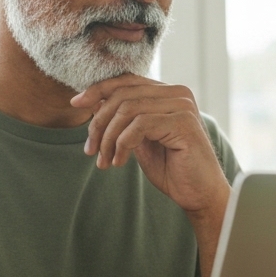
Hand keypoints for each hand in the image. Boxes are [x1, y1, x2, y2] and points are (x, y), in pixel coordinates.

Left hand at [71, 75, 230, 216]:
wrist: (199, 195)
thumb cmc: (171, 169)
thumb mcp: (139, 140)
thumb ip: (123, 120)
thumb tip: (94, 102)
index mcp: (167, 93)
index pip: (127, 81)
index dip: (98, 90)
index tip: (76, 104)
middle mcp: (177, 93)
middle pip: (123, 94)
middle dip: (99, 122)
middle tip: (90, 149)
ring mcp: (182, 106)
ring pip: (128, 110)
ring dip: (108, 138)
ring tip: (104, 161)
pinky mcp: (183, 122)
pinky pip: (139, 125)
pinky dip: (122, 144)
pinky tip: (120, 162)